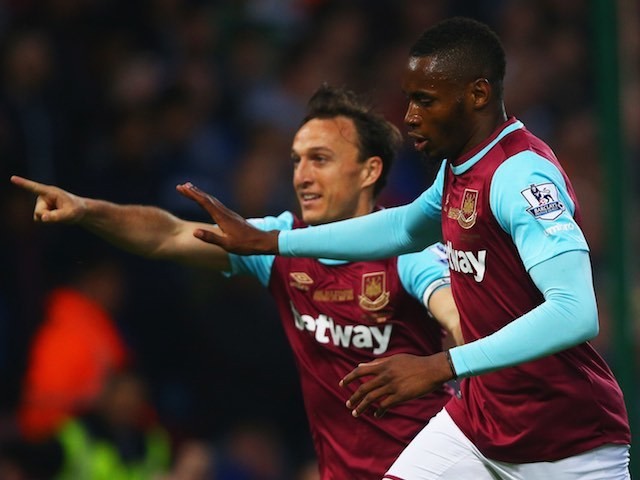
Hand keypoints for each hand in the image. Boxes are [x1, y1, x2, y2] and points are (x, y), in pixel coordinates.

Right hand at [10, 175, 86, 223]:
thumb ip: (56, 216)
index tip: (13, 178)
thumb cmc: (76, 209)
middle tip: (61, 213)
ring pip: (38, 217)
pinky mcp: (40, 210)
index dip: (23, 184)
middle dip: (48, 216)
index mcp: (50, 192)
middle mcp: (43, 197)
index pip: (35, 188)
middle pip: (39, 212)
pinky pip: (39, 220)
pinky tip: (55, 216)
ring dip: (48, 219)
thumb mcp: (70, 214)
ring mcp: (40, 204)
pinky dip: (47, 221)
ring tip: (59, 214)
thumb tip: (42, 218)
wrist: (78, 211)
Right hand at [176, 182, 279, 254]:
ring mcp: (229, 213)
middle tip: (181, 186)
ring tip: (190, 189)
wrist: (262, 241)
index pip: (204, 203)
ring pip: (212, 200)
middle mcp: (225, 213)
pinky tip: (206, 201)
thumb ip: (211, 238)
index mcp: (222, 218)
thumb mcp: (227, 245)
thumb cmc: (245, 245)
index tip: (181, 188)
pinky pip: (217, 204)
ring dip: (201, 194)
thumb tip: (194, 232)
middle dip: (194, 192)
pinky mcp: (232, 216)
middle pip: (207, 199)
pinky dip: (208, 200)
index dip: (192, 195)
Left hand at [339, 351, 453, 417]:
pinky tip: (376, 415)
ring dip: (362, 407)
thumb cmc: (414, 363)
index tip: (341, 384)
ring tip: (356, 413)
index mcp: (383, 365)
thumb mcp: (395, 359)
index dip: (349, 378)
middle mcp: (385, 375)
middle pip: (364, 388)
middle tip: (348, 404)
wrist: (432, 369)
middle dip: (354, 397)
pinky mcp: (401, 396)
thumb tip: (360, 366)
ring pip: (372, 398)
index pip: (360, 371)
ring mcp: (392, 386)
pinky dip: (379, 411)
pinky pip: (385, 405)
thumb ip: (377, 362)